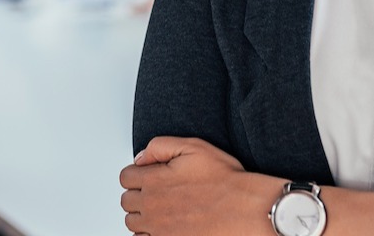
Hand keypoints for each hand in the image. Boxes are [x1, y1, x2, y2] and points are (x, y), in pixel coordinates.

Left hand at [119, 137, 271, 235]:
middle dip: (139, 194)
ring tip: (162, 210)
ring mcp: (159, 229)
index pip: (125, 177)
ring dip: (142, 215)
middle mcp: (152, 206)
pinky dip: (148, 234)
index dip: (138, 174)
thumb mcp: (194, 147)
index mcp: (154, 180)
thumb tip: (141, 158)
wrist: (247, 211)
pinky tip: (164, 227)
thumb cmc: (226, 181)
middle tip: (158, 192)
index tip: (149, 176)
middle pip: (127, 200)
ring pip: (132, 223)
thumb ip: (160, 146)